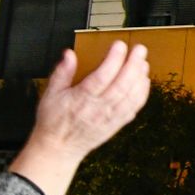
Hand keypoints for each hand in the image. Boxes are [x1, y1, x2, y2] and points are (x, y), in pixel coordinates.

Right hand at [9, 42, 149, 194]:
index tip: (119, 46)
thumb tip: (69, 54)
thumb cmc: (54, 121)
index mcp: (81, 99)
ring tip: (143, 62)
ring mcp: (109, 117)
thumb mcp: (50, 94)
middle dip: (133, 64)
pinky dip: (142, 94)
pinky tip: (144, 82)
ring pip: (131, 96)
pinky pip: (134, 108)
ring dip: (140, 78)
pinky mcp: (117, 124)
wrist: (59, 148)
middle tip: (139, 49)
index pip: (102, 76)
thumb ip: (62, 72)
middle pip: (121, 84)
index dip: (113, 60)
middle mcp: (98, 108)